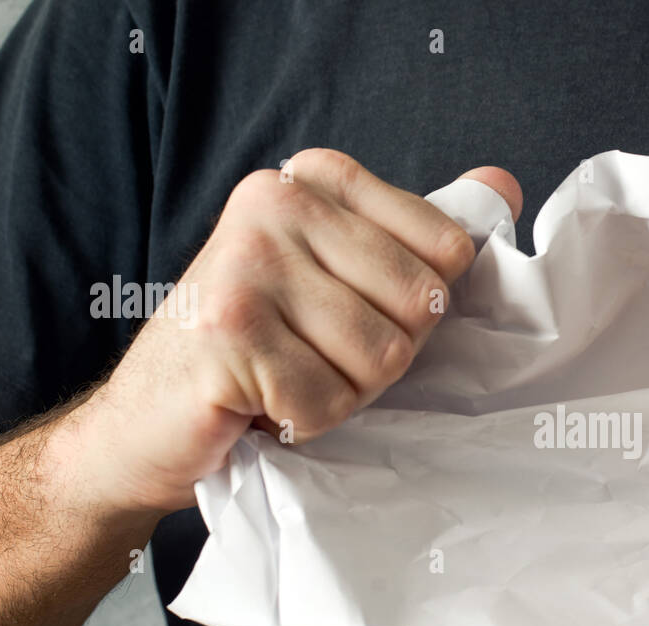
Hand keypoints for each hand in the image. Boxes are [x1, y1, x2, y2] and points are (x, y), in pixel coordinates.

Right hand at [79, 149, 521, 513]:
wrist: (145, 421)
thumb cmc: (254, 349)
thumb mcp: (336, 275)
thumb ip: (415, 233)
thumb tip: (503, 188)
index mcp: (311, 179)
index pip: (448, 247)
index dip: (418, 308)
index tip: (353, 312)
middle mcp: (275, 204)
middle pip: (421, 305)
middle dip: (382, 356)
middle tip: (316, 356)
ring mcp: (246, 265)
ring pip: (382, 357)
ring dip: (343, 393)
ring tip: (287, 378)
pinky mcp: (228, 332)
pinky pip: (328, 401)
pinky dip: (305, 422)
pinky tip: (260, 403)